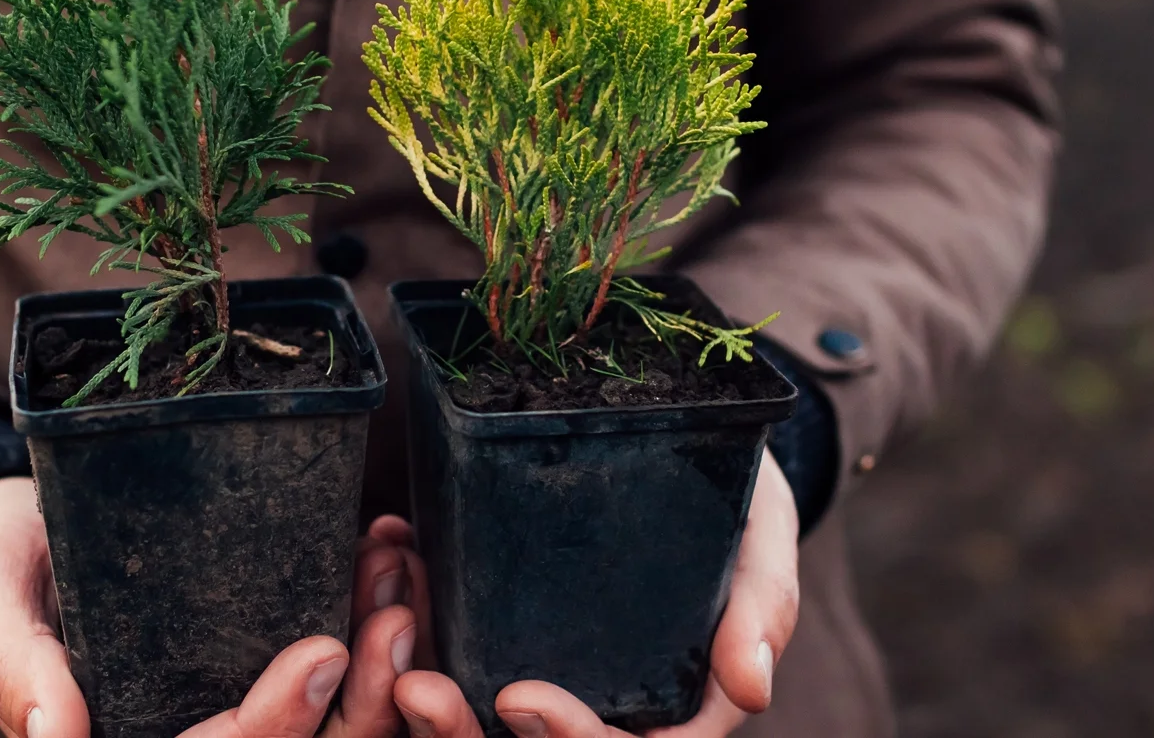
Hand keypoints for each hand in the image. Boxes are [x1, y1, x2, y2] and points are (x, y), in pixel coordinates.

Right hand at [0, 476, 425, 737]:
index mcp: (134, 737)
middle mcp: (198, 723)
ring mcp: (237, 682)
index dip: (279, 721)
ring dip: (383, 645)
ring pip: (338, 704)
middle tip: (395, 609)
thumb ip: (16, 668)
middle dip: (362, 693)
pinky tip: (390, 541)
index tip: (327, 650)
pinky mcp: (263, 634)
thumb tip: (55, 737)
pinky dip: (368, 596)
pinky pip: (340, 642)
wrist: (12, 520)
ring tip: (398, 563)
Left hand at [394, 450, 800, 737]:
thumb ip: (763, 607)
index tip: (518, 698)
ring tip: (389, 639)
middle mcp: (602, 702)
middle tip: (420, 690)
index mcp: (671, 709)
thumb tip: (753, 687)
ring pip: (475, 719)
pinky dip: (413, 612)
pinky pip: (447, 644)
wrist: (702, 444)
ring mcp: (549, 663)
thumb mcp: (763, 541)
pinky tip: (392, 554)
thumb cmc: (743, 502)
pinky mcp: (504, 619)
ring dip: (425, 699)